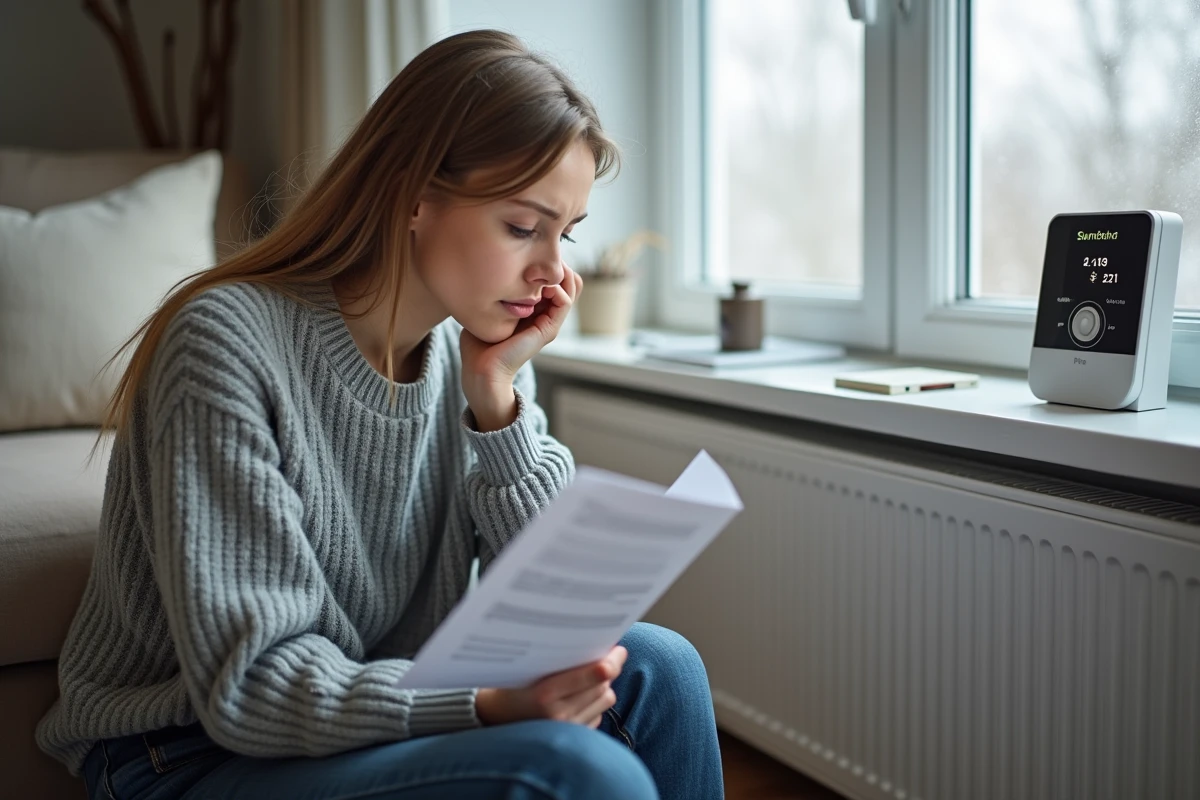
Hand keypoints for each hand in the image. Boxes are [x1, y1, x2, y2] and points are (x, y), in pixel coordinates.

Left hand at [460, 265, 582, 431]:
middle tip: (539, 255)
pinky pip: (564, 302)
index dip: (545, 262)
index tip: (529, 253)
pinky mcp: (548, 330)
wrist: (481, 370)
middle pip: (568, 280)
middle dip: (556, 262)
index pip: (553, 278)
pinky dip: (557, 288)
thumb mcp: (486, 309)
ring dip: (559, 272)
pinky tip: (539, 285)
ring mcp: (550, 322)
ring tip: (541, 267)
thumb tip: (486, 270)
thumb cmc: (478, 344)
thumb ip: (493, 292)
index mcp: (534, 309)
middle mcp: (545, 314)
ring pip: (572, 287)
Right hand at [475, 645, 624, 729]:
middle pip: (604, 686)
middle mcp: (559, 715)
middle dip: (609, 668)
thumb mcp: (526, 666)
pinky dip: (595, 704)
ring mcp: (567, 730)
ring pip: (606, 700)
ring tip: (589, 676)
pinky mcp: (573, 739)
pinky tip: (579, 696)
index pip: (596, 675)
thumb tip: (596, 644)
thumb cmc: (510, 685)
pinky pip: (599, 716)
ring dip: (603, 686)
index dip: (611, 660)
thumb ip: (559, 658)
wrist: (492, 718)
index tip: (617, 649)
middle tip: (609, 655)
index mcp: (545, 694)